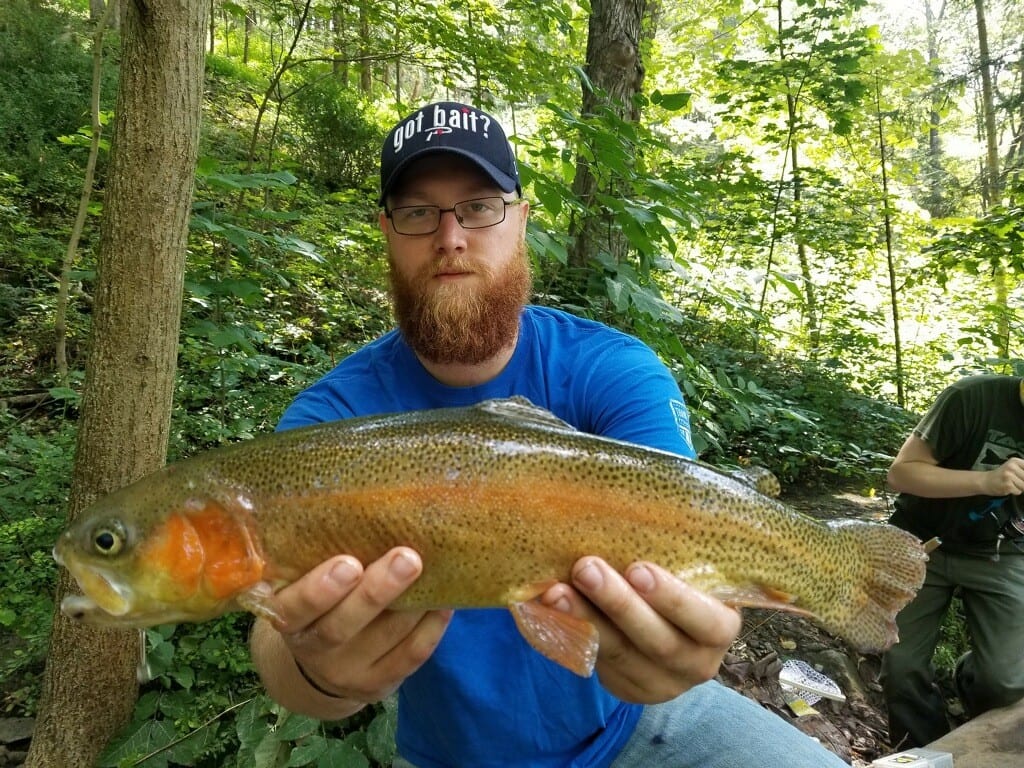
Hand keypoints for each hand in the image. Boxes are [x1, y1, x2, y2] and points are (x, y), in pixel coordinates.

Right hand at [266, 547, 451, 704]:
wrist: (322, 661)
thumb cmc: (320, 602)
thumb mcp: (305, 582)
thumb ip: (322, 557)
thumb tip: (369, 512)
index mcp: (288, 618)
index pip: (295, 608)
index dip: (320, 589)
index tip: (348, 563)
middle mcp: (313, 650)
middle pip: (341, 626)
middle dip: (377, 591)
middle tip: (407, 558)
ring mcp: (346, 673)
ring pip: (384, 638)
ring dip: (413, 603)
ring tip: (433, 570)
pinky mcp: (378, 685)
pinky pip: (411, 656)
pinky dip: (431, 627)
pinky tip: (444, 603)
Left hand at [539, 557, 740, 703]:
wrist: (663, 632)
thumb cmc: (678, 585)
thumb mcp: (689, 573)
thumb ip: (673, 555)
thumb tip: (631, 501)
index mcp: (719, 627)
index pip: (706, 620)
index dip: (674, 598)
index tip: (639, 568)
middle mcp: (696, 661)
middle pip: (657, 639)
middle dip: (618, 603)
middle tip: (586, 568)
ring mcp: (661, 682)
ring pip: (619, 652)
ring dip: (585, 617)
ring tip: (556, 590)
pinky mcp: (628, 689)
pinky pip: (596, 661)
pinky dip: (570, 633)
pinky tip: (547, 609)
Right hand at [981, 457, 1023, 496]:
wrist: (985, 481)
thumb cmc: (1001, 476)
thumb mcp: (1013, 468)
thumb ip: (1023, 470)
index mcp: (1015, 461)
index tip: (1021, 477)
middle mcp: (1012, 466)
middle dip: (1023, 482)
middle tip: (1017, 481)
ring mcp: (1009, 476)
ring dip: (1020, 488)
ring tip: (1012, 485)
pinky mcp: (1007, 485)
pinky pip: (1019, 491)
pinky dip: (1015, 492)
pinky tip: (1008, 488)